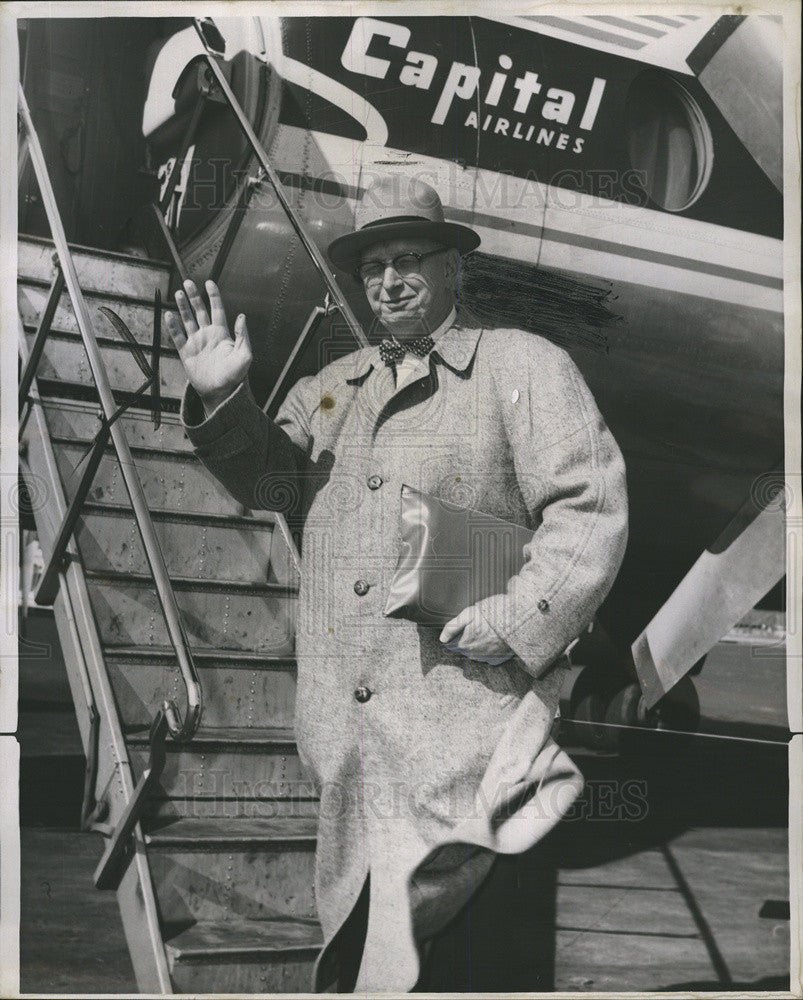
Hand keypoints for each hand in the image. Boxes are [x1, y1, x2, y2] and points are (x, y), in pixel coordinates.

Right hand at [165, 279, 251, 411]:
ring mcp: (196, 342)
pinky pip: (177, 337)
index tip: (209, 282)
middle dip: (194, 296)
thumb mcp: (245, 356)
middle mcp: (208, 335)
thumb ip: (243, 336)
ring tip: (178, 293)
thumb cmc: (235, 375)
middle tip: (188, 282)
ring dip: (183, 307)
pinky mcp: (186, 353)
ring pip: (187, 320)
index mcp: (222, 333)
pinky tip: (169, 315)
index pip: (217, 309)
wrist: (220, 393)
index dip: (213, 296)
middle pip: (199, 310)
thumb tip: (242, 316)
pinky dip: (173, 326)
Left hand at [440, 605, 513, 663]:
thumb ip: (453, 627)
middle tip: (475, 626)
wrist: (517, 621)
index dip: (454, 635)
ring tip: (484, 631)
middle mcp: (474, 654)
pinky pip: (487, 656)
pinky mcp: (498, 659)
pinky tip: (492, 639)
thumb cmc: (493, 615)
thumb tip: (442, 638)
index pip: (450, 644)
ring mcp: (486, 658)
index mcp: (464, 644)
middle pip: (463, 648)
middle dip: (465, 639)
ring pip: (474, 653)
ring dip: (476, 645)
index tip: (461, 627)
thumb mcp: (469, 614)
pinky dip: (487, 649)